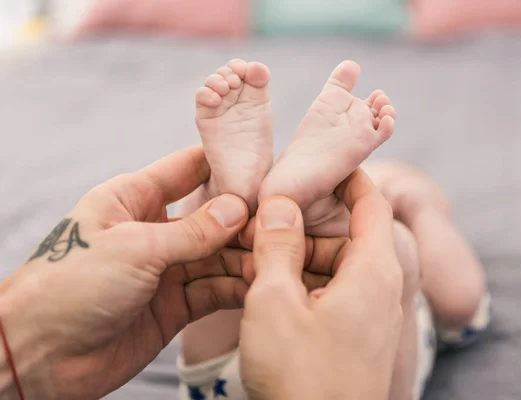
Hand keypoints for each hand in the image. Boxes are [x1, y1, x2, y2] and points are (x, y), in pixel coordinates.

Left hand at [0, 147, 251, 399]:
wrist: (40, 355)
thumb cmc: (69, 286)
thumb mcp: (135, 246)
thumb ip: (191, 231)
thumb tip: (237, 208)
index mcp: (132, 199)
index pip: (187, 169)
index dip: (225, 165)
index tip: (263, 166)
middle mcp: (152, 230)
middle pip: (210, 216)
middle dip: (243, 220)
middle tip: (279, 223)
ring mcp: (164, 269)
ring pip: (217, 256)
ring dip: (244, 257)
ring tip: (275, 258)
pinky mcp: (173, 306)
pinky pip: (213, 291)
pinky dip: (236, 287)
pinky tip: (258, 283)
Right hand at [240, 169, 403, 399]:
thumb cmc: (302, 377)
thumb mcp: (275, 302)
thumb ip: (277, 245)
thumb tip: (278, 203)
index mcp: (372, 269)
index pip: (369, 200)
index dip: (344, 174)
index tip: (313, 159)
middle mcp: (379, 287)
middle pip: (345, 233)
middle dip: (304, 221)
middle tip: (261, 215)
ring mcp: (369, 313)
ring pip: (333, 264)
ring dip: (296, 254)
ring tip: (252, 252)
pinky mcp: (354, 334)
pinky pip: (331, 292)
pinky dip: (302, 282)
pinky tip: (265, 286)